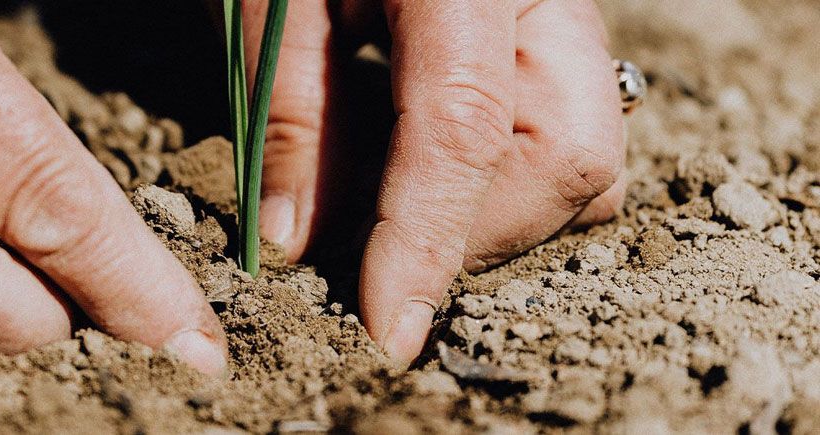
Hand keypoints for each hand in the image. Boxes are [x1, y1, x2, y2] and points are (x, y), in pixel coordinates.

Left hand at [244, 0, 624, 364]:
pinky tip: (433, 167)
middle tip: (381, 252)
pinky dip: (508, 184)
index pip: (464, 126)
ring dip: (495, 216)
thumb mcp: (273, 0)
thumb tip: (297, 243)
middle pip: (568, 158)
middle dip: (474, 233)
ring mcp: (568, 17)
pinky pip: (573, 139)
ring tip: (401, 203)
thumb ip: (291, 115)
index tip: (387, 329)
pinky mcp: (563, 40)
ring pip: (586, 161)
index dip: (426, 239)